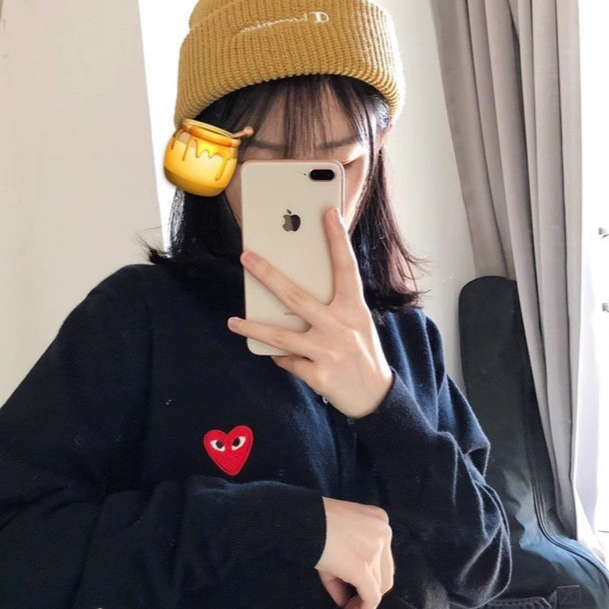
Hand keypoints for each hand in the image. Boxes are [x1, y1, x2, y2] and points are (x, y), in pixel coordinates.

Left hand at [227, 207, 393, 417]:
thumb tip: (292, 294)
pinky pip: (288, 361)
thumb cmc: (362, 352)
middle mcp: (341, 327)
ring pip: (281, 336)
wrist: (376, 397)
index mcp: (354, 308)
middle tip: (246, 257)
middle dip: (268, 275)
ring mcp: (328, 352)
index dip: (337, 239)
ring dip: (254, 328)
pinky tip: (273, 354)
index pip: (346, 267)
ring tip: (233, 322)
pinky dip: (279, 357)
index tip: (328, 212)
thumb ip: (333, 306)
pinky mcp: (319, 375)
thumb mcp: (357, 323)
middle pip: (296, 297)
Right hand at [317, 496, 393, 608]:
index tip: (354, 591)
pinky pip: (371, 598)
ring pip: (378, 587)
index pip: (383, 557)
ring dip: (362, 603)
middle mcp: (384, 533)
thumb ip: (343, 570)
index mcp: (379, 521)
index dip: (371, 577)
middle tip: (350, 605)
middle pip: (385, 572)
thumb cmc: (313, 526)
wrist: (301, 520)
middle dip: (369, 591)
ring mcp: (377, 550)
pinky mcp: (364, 568)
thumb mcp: (334, 542)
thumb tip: (344, 602)